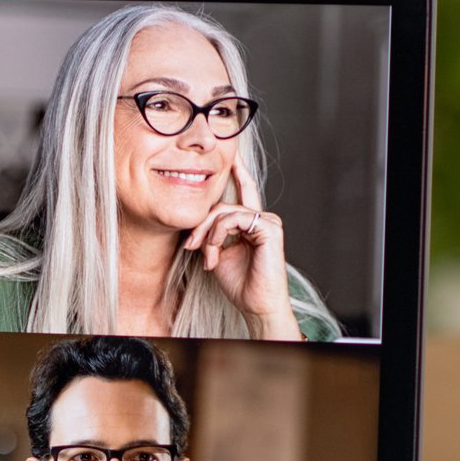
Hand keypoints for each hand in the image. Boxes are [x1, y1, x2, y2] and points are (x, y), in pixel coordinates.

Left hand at [181, 159, 299, 339]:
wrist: (256, 304)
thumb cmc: (239, 283)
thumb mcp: (217, 253)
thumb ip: (211, 233)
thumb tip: (197, 223)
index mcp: (250, 223)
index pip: (243, 191)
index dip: (237, 173)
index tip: (229, 156)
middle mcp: (261, 218)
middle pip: (222, 206)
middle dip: (200, 225)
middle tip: (190, 246)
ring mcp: (267, 222)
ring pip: (225, 212)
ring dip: (208, 234)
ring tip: (205, 256)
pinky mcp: (269, 228)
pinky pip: (234, 218)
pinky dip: (218, 234)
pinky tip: (215, 250)